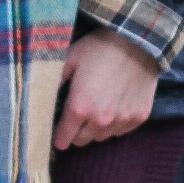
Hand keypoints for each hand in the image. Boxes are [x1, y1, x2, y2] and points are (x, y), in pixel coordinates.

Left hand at [54, 28, 158, 148]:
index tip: (57, 134)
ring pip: (102, 137)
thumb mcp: (69, 60)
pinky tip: (115, 106)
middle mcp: (101, 120)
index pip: (63, 138)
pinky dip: (115, 124)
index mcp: (79, 108)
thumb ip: (55, 81)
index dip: (58, 137)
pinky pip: (121, 131)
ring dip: (96, 128)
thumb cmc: (99, 48)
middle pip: (82, 141)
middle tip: (77, 118)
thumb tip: (44, 97)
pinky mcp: (139, 117)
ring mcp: (122, 120)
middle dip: (76, 133)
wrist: (138, 41)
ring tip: (96, 110)